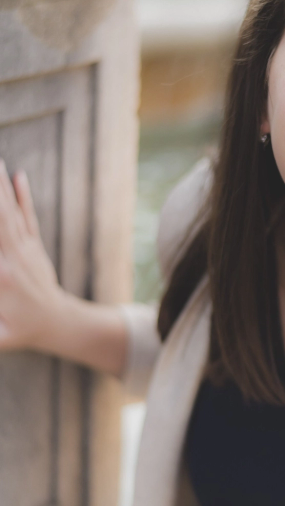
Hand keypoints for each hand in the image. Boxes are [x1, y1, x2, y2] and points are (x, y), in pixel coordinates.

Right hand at [0, 160, 64, 350]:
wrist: (57, 322)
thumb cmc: (19, 331)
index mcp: (2, 277)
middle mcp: (12, 257)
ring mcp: (25, 249)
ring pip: (9, 213)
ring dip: (0, 187)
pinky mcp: (33, 245)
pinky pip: (26, 217)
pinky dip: (22, 196)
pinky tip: (17, 175)